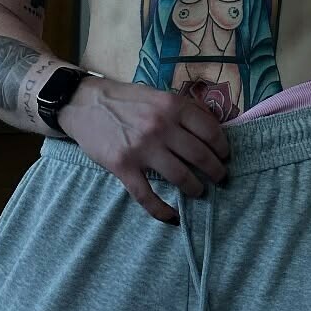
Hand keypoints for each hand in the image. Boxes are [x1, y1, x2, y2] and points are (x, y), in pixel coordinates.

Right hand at [59, 76, 230, 224]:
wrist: (85, 103)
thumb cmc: (126, 100)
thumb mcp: (159, 94)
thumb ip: (185, 109)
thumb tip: (215, 126)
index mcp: (173, 106)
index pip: (211, 131)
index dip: (223, 148)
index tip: (225, 156)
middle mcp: (161, 126)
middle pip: (201, 157)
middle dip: (215, 172)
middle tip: (219, 178)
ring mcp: (142, 148)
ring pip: (181, 177)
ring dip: (195, 189)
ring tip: (198, 191)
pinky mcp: (123, 166)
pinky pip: (147, 196)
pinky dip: (161, 211)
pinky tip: (172, 216)